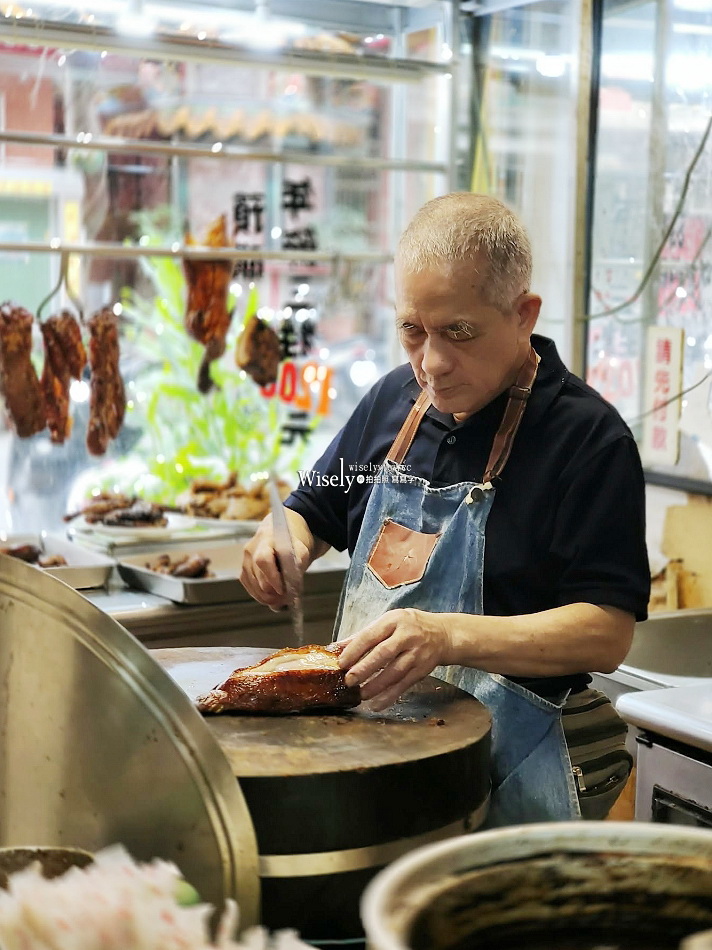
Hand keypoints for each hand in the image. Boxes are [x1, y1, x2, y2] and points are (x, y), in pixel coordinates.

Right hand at [239, 511, 311, 609]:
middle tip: (285, 600)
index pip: (263, 560)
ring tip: (280, 602)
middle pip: (257, 576)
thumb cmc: (291, 544)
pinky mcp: (244, 570)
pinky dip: (260, 596)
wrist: (280, 538)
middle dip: (271, 592)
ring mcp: (245, 560)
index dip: (272, 577)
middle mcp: (251, 550)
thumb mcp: (300, 550)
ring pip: (252, 584)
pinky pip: (249, 587)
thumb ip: (298, 564)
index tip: (282, 590)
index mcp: (265, 539)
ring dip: (266, 597)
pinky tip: (271, 599)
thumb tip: (293, 585)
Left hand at [338, 608, 452, 710]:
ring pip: (394, 672)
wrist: (444, 634)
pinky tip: (377, 704)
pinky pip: (404, 685)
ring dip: (376, 685)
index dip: (355, 649)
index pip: (371, 635)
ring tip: (360, 694)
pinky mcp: (422, 669)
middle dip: (365, 668)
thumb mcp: (389, 622)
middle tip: (349, 680)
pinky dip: (390, 696)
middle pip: (383, 653)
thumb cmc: (410, 627)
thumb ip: (365, 634)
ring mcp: (416, 653)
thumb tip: (338, 647)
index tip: (341, 662)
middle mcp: (407, 636)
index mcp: (394, 620)